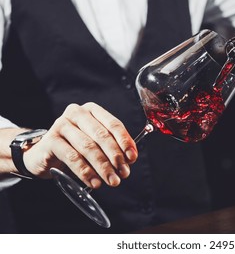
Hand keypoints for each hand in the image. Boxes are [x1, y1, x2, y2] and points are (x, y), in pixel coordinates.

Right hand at [23, 102, 137, 187]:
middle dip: (115, 156)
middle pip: (101, 135)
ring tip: (112, 180)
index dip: (125, 142)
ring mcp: (62, 125)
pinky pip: (72, 157)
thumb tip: (130, 158)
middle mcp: (77, 113)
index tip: (132, 158)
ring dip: (103, 167)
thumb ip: (114, 147)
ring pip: (88, 147)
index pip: (113, 124)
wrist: (44, 154)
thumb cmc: (75, 147)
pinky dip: (86, 172)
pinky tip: (94, 182)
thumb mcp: (96, 144)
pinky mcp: (50, 140)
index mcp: (92, 110)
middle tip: (124, 173)